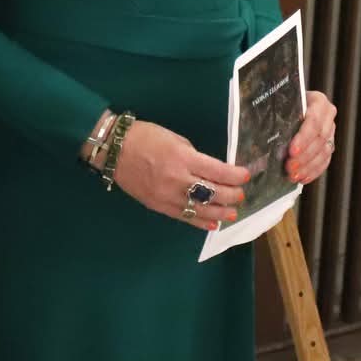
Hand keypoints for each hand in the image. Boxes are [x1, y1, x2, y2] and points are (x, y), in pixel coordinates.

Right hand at [111, 119, 251, 231]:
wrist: (115, 150)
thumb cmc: (146, 137)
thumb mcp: (175, 139)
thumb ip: (194, 156)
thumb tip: (211, 170)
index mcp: (183, 158)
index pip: (217, 171)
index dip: (235, 176)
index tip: (246, 176)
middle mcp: (178, 180)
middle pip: (213, 193)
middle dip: (231, 195)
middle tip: (240, 195)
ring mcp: (167, 196)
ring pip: (200, 210)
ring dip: (220, 213)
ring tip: (232, 213)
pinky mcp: (158, 206)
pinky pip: (183, 217)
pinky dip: (199, 222)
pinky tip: (212, 224)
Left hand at [286, 90, 337, 183]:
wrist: (291, 105)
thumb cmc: (283, 104)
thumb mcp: (281, 104)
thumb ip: (277, 115)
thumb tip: (261, 132)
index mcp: (318, 101)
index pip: (314, 121)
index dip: (304, 138)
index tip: (292, 151)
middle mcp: (328, 116)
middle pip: (320, 139)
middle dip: (304, 156)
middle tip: (289, 167)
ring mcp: (330, 132)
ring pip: (324, 152)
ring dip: (308, 166)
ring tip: (292, 175)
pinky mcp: (329, 145)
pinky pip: (325, 161)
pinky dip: (313, 171)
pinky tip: (302, 178)